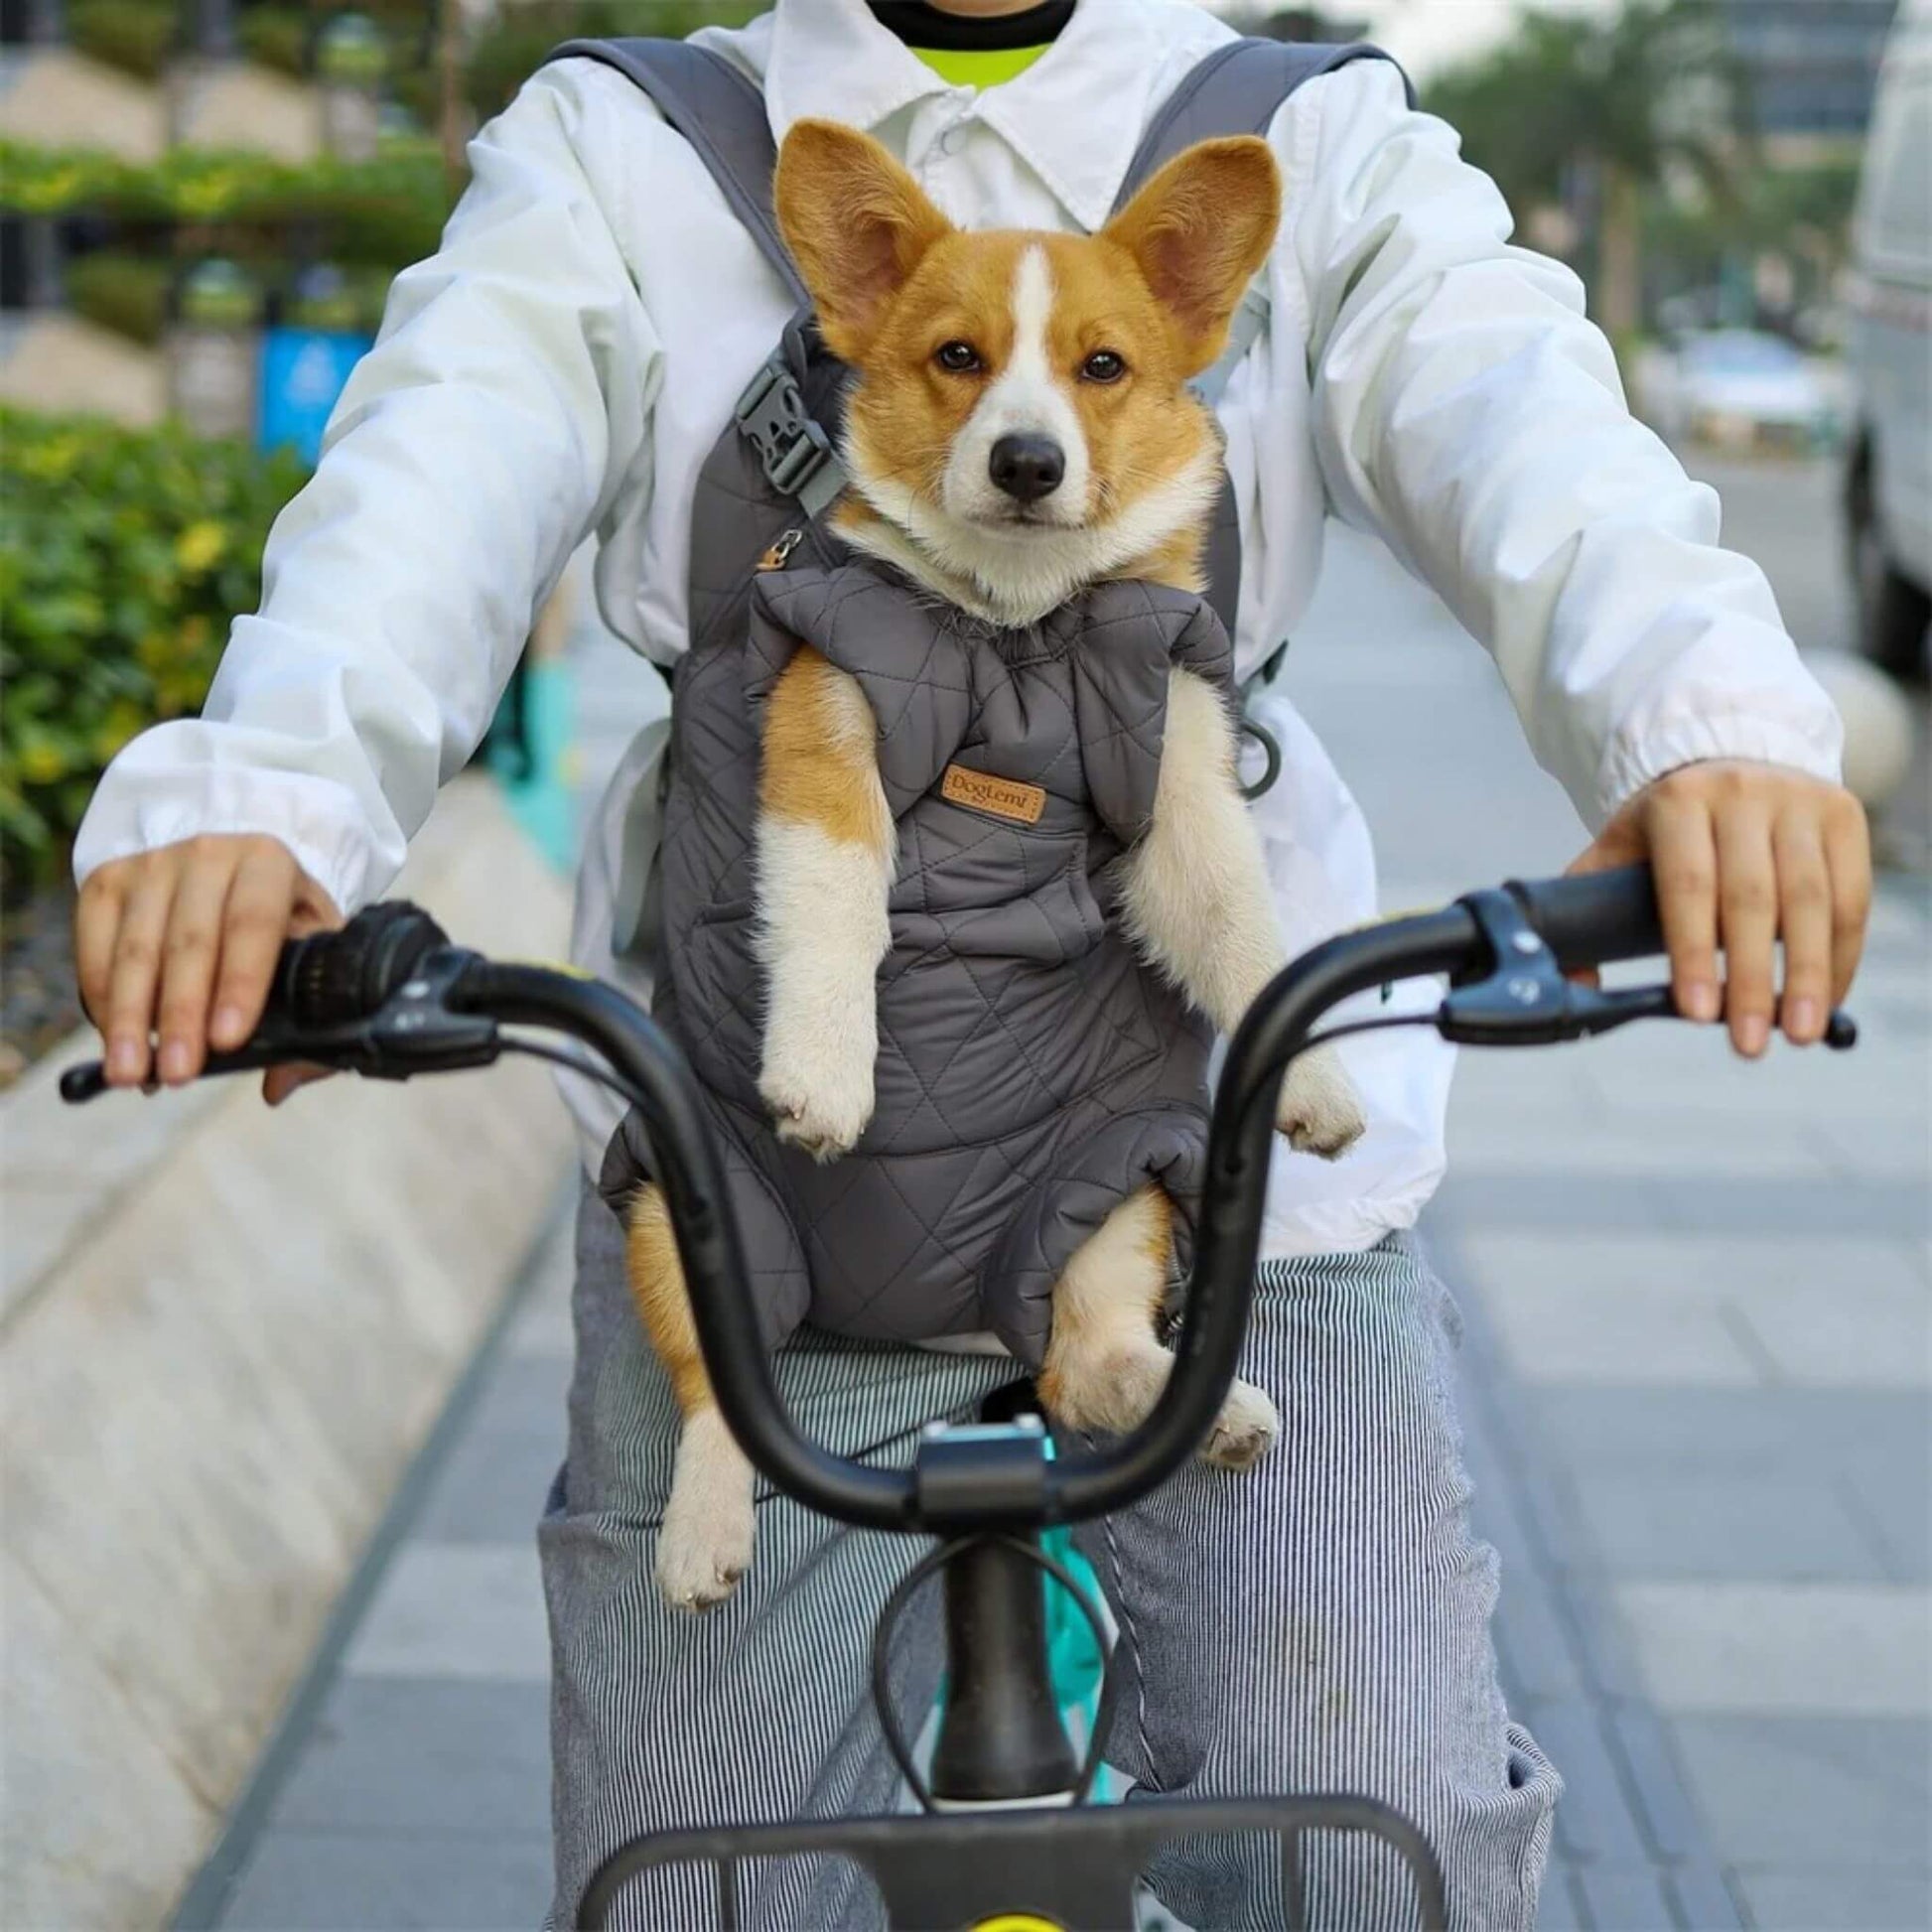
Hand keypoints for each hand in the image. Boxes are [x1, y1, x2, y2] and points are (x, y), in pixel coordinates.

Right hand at [75, 835, 341, 1102]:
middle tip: (180, 1073)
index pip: (253, 923)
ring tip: (133, 1074)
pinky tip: (116, 1045)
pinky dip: (103, 1004)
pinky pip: (96, 950)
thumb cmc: (279, 920)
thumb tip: (278, 1085)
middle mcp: (208, 854)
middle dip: (181, 1016)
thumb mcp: (311, 949)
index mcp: (269, 863)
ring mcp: (151, 865)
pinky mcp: (107, 882)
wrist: (229, 871)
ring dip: (131, 1019)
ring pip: (136, 951)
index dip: (240, 984)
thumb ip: (310, 1013)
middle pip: (189, 942)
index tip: (228, 1041)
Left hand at [1568, 761, 1869, 1056]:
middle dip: (1751, 979)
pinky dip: (1841, 956)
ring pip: (1811, 901)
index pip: (1687, 885)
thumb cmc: (1665, 828)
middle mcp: (1741, 793)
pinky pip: (1851, 896)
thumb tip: (1572, 985)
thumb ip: (1586, 909)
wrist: (1727, 758)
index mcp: (1677, 802)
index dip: (1693, 952)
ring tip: (1798, 1033)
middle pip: (1752, 899)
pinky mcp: (1844, 814)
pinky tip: (1826, 1000)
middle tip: (1748, 1044)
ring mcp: (1798, 800)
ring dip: (1808, 976)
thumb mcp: (1616, 850)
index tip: (1697, 1014)